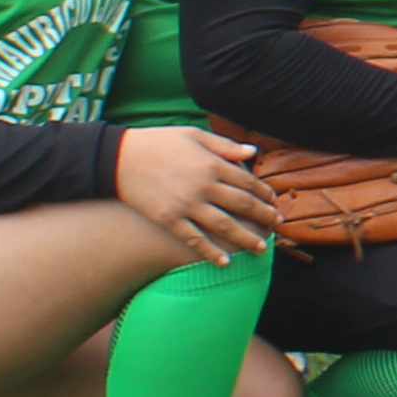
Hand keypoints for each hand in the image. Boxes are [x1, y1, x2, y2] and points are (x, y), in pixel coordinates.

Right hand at [115, 125, 277, 262]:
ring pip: (225, 226)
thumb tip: (253, 152)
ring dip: (246, 238)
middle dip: (264, 217)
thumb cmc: (157, 142)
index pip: (247, 181)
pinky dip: (211, 252)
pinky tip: (225, 262)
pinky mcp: (169, 220)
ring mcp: (186, 205)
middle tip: (278, 226)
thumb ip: (224, 145)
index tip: (274, 201)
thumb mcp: (193, 135)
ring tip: (262, 248)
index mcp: (212, 163)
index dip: (264, 193)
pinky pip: (195, 239)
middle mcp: (204, 186)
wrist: (118, 158)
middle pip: (242, 205)